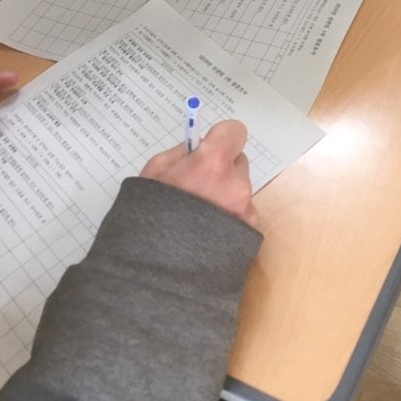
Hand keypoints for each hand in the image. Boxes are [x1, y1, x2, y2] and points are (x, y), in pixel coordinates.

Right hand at [140, 120, 257, 227]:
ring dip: (225, 195)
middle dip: (221, 169)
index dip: (221, 137)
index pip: (234, 131)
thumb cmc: (150, 218)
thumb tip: (196, 147)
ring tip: (199, 216)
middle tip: (198, 186)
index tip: (209, 147)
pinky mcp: (250, 232)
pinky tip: (207, 231)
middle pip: (238, 162)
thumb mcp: (153, 174)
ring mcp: (245, 210)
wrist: (158, 270)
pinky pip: (242, 214)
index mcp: (212, 163)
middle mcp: (236, 184)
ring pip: (239, 190)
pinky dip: (228, 218)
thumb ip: (180, 154)